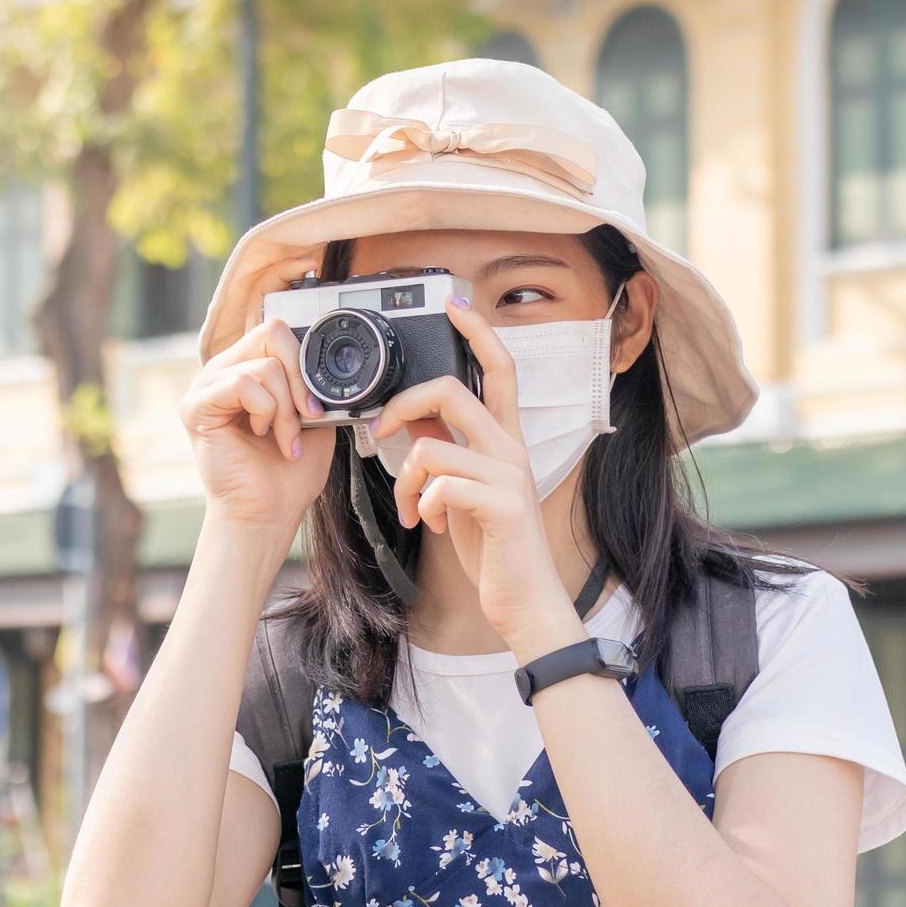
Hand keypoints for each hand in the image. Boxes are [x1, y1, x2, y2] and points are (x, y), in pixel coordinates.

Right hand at [180, 250, 335, 531]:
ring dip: (287, 408)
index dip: (288, 286)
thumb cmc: (290, 471)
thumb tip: (334, 357)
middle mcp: (226, 368)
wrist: (269, 513)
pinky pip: (245, 384)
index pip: (272, 318)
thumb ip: (315, 382)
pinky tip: (264, 437)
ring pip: (265, 363)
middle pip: (273, 332)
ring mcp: (207, 384)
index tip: (311, 258)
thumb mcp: (315, 415)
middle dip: (302, 379)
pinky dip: (266, 413)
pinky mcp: (196, 405)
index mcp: (251, 366)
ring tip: (285, 438)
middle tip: (309, 415)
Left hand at [371, 295, 572, 641]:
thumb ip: (448, 453)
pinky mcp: (503, 506)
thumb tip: (414, 427)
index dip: (478, 331)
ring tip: (414, 507)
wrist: (525, 601)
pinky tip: (435, 526)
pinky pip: (441, 486)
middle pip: (451, 390)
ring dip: (406, 480)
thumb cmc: (495, 546)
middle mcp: (511, 449)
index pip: (499, 368)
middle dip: (402, 405)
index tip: (453, 304)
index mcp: (504, 440)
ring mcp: (510, 476)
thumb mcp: (466, 490)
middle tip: (381, 433)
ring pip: (431, 447)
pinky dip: (424, 506)